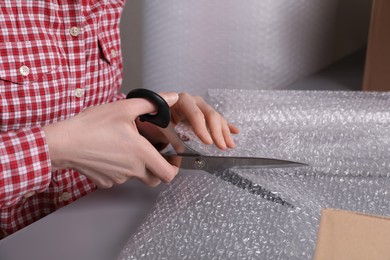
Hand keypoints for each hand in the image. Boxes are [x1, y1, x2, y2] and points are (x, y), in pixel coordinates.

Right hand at [43, 93, 180, 187]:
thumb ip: (151, 104)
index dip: (175, 168)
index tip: (173, 159)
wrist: (64, 142)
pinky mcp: (106, 181)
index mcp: (141, 154)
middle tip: (154, 154)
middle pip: (155, 179)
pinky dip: (120, 169)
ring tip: (127, 147)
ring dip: (138, 166)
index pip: (168, 174)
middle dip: (158, 169)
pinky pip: (119, 178)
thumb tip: (171, 98)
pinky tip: (111, 153)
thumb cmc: (92, 126)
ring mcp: (118, 179)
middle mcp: (132, 170)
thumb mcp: (124, 108)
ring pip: (136, 177)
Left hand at [137, 92, 239, 149]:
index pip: (195, 114)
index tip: (207, 142)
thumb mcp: (159, 125)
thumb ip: (169, 134)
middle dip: (217, 132)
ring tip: (229, 145)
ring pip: (217, 118)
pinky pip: (219, 119)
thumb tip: (179, 148)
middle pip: (210, 115)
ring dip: (224, 132)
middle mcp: (194, 101)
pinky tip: (235, 131)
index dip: (202, 129)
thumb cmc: (156, 119)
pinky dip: (227, 126)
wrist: (155, 113)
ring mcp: (201, 106)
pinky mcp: (205, 114)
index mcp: (181, 100)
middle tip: (221, 146)